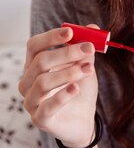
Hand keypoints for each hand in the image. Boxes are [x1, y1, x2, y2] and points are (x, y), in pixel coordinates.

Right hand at [18, 25, 98, 147]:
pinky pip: (47, 106)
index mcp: (35, 65)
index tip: (71, 32)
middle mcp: (28, 82)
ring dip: (68, 73)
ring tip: (89, 69)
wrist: (83, 120)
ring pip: (43, 82)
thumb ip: (85, 49)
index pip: (34, 46)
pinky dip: (63, 95)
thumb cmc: (79, 90)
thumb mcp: (84, 66)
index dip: (50, 37)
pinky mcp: (40, 119)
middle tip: (89, 48)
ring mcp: (31, 101)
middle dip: (66, 53)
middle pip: (40, 61)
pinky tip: (76, 88)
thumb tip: (92, 27)